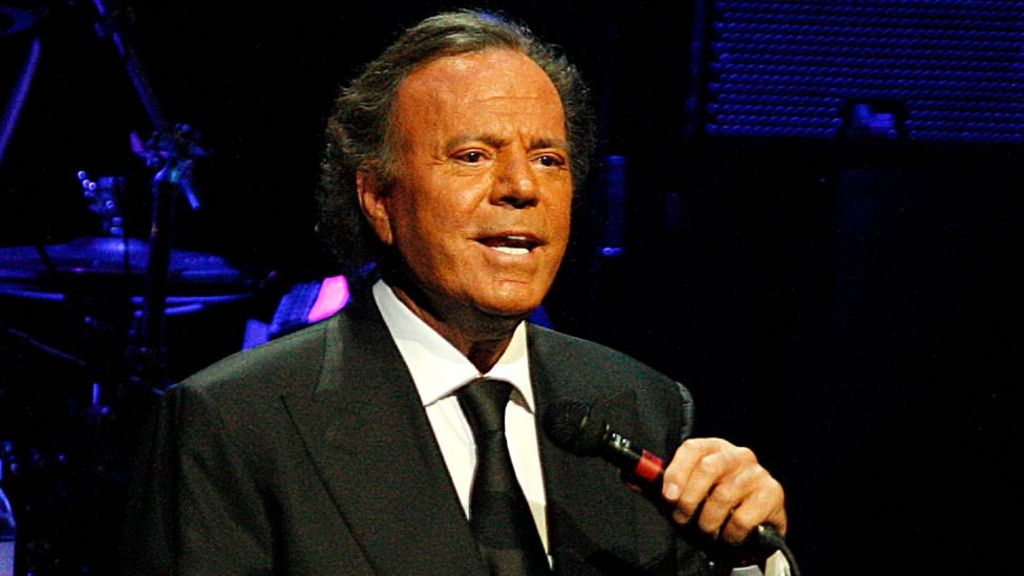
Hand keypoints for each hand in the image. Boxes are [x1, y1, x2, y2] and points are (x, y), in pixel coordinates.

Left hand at [660, 437, 786, 543]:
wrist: (749, 532)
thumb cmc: (713, 508)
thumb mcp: (684, 496)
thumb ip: (658, 486)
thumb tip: (628, 476)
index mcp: (713, 448)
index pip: (692, 449)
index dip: (677, 472)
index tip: (668, 496)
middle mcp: (738, 454)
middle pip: (708, 468)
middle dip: (690, 499)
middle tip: (683, 519)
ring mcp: (757, 472)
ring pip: (723, 496)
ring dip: (708, 521)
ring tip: (706, 531)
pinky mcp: (773, 493)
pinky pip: (742, 517)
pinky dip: (730, 533)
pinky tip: (728, 536)